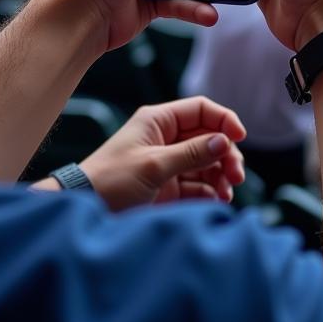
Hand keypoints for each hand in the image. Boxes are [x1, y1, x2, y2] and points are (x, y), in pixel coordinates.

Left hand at [75, 99, 246, 211]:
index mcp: (159, 121)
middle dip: (226, 154)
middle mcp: (166, 138)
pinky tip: (217, 200)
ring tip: (228, 191)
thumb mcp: (154, 165)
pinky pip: (198, 184)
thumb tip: (224, 141)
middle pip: (209, 137)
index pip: (201, 110)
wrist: (82, 211)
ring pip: (207, 162)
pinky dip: (211, 191)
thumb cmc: (110, 182)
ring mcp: (168, 163)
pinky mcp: (167, 187)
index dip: (224, 120)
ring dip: (221, 174)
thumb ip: (192, 153)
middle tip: (236, 175)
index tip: (240, 138)